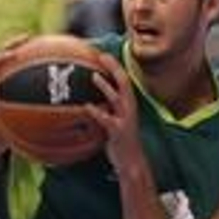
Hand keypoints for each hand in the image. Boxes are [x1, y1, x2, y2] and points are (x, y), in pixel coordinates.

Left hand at [86, 53, 142, 173]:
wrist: (131, 162)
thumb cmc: (120, 142)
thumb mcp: (113, 123)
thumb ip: (105, 111)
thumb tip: (88, 102)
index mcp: (128, 105)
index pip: (123, 81)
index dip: (115, 67)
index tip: (103, 55)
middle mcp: (129, 109)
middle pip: (124, 83)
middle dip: (114, 68)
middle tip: (102, 56)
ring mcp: (125, 120)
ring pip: (117, 99)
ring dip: (106, 87)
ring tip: (94, 76)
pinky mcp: (118, 132)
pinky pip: (107, 120)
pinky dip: (97, 113)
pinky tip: (87, 107)